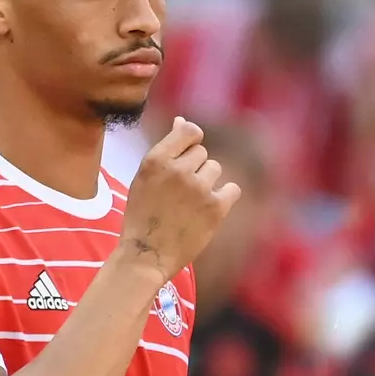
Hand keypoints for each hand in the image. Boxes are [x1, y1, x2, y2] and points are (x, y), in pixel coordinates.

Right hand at [119, 117, 240, 281]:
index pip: (189, 131)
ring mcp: (199, 188)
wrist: (146, 255)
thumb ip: (165, 149)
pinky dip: (223, 198)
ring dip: (206, 183)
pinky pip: (232, 189)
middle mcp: (178, 170)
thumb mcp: (144, 178)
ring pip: (215, 169)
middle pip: (202, 153)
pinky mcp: (216, 207)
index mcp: (155, 160)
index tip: (185, 155)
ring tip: (189, 204)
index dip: (191, 140)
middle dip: (194, 168)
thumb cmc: (142, 215)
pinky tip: (207, 209)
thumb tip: (182, 120)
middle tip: (178, 192)